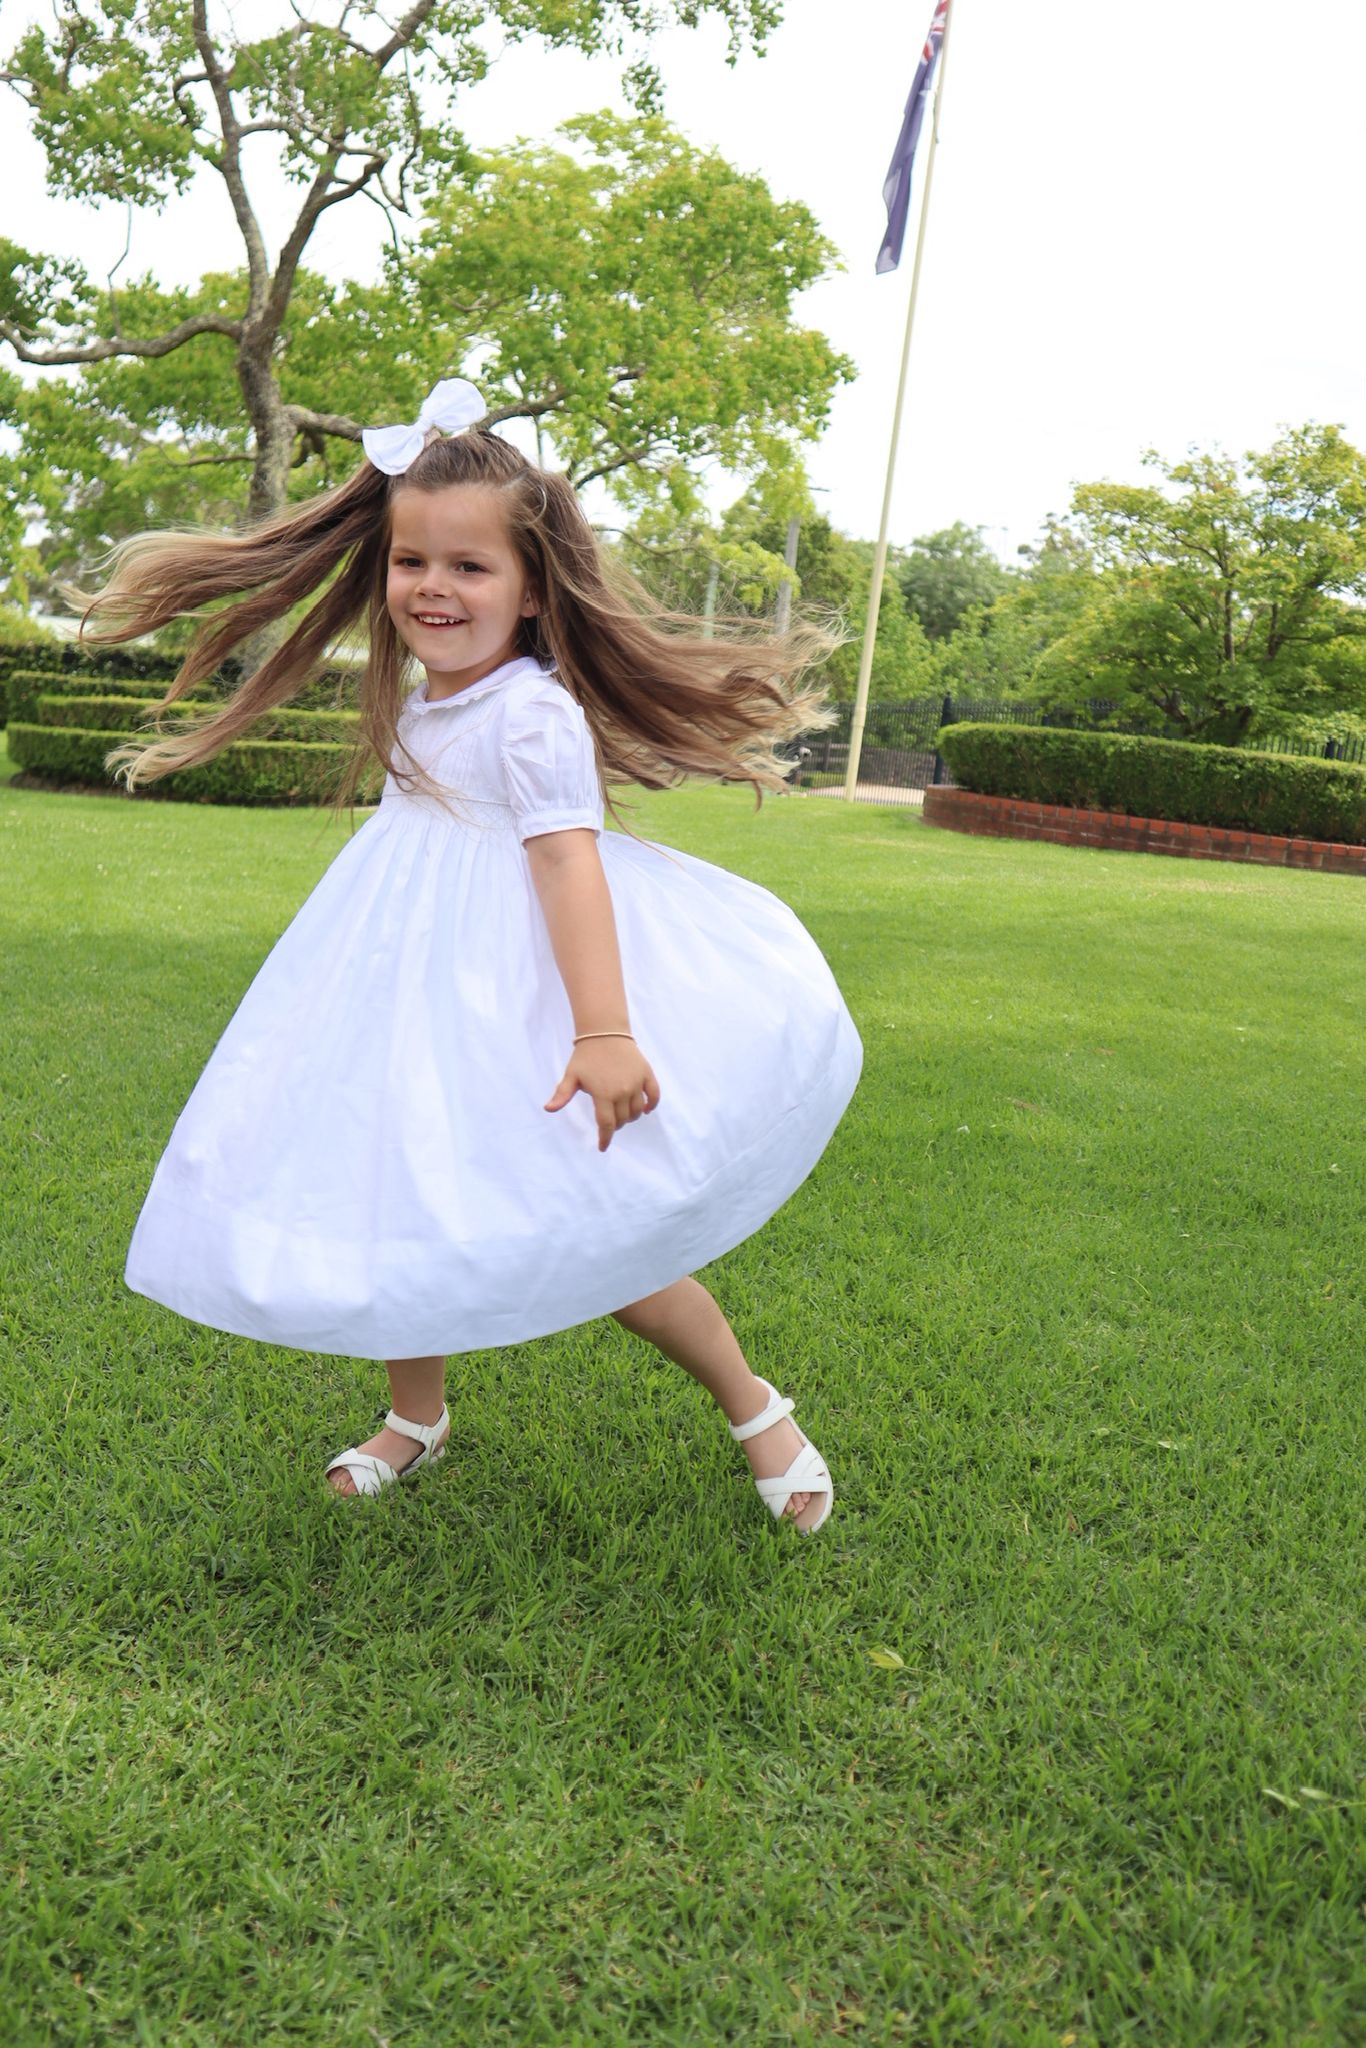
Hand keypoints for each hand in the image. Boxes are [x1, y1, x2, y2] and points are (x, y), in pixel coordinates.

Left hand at [544, 1038, 660, 1151]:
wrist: (604, 1033)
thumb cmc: (585, 1056)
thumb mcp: (571, 1076)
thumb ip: (562, 1094)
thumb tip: (548, 1109)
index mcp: (603, 1094)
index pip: (606, 1124)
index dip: (605, 1138)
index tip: (602, 1147)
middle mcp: (622, 1091)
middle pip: (622, 1120)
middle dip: (615, 1125)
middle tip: (609, 1121)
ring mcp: (636, 1083)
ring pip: (637, 1111)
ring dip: (630, 1117)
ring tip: (623, 1114)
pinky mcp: (646, 1074)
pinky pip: (654, 1095)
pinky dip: (651, 1105)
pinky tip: (646, 1109)